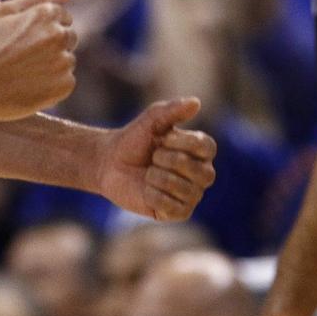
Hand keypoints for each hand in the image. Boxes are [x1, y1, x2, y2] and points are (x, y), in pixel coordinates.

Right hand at [0, 0, 76, 120]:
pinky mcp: (64, 85)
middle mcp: (59, 35)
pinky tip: (31, 84)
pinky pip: (66, 81)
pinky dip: (53, 84)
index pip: (65, 18)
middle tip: (26, 57)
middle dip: (53, 45)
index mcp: (47, 14)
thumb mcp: (5, 11)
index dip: (45, 29)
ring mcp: (63, 61)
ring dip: (53, 65)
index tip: (28, 40)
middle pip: (70, 38)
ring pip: (67, 60)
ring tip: (25, 71)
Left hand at [96, 98, 215, 219]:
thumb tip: (196, 102)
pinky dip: (153, 195)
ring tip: (148, 173)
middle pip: (204, 173)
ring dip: (157, 177)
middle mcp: (201, 174)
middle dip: (171, 161)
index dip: (183, 143)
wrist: (109, 163)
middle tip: (154, 156)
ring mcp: (191, 195)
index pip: (207, 148)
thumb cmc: (134, 139)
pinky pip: (172, 206)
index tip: (163, 138)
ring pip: (184, 190)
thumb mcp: (151, 119)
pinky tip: (146, 190)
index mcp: (200, 151)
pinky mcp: (177, 213)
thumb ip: (173, 109)